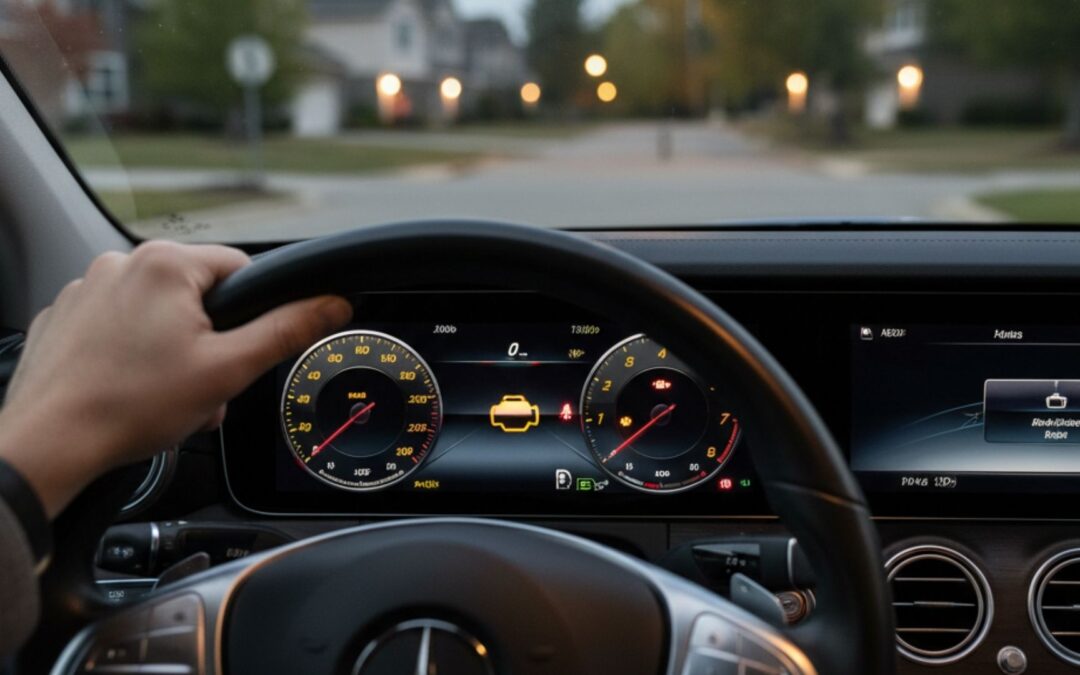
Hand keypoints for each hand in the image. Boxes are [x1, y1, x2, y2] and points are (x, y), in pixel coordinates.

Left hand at [0, 241, 351, 516]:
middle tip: (201, 385)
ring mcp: (86, 289)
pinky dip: (131, 353)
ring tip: (163, 394)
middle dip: (210, 340)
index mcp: (166, 264)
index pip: (240, 269)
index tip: (239, 352)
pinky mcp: (63, 317)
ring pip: (157, 313)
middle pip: (197, 295)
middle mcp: (121, 263)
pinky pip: (117, 326)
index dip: (252, 315)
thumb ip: (287, 331)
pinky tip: (129, 388)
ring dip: (173, 349)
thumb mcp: (228, 370)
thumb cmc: (130, 406)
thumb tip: (330, 304)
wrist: (49, 444)